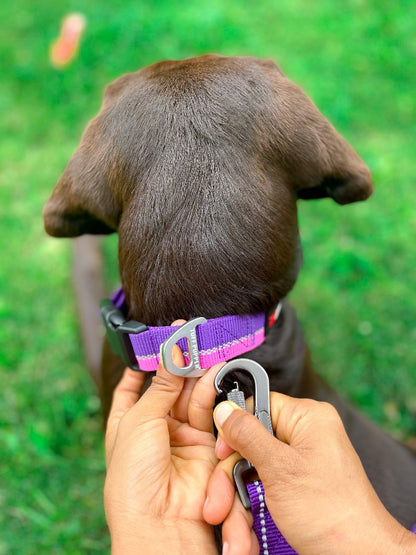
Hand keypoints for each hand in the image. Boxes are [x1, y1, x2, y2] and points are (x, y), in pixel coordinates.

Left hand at [104, 321, 222, 553]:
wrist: (161, 524)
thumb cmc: (133, 479)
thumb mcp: (140, 421)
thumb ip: (161, 385)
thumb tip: (172, 351)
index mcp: (126, 423)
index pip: (132, 386)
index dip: (143, 363)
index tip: (157, 340)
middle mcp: (155, 428)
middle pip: (168, 387)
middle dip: (178, 364)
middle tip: (190, 339)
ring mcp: (180, 437)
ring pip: (190, 396)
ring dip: (196, 374)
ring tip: (205, 353)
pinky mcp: (205, 445)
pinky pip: (207, 412)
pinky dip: (209, 391)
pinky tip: (211, 374)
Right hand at [205, 394, 415, 554]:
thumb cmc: (330, 512)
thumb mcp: (279, 468)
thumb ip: (247, 435)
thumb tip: (224, 409)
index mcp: (308, 417)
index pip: (258, 405)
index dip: (235, 429)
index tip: (221, 454)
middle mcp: (305, 434)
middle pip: (251, 441)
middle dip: (232, 476)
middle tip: (219, 503)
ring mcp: (300, 460)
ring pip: (253, 467)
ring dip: (238, 499)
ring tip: (236, 532)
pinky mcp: (296, 483)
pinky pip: (264, 484)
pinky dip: (252, 506)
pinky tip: (246, 531)